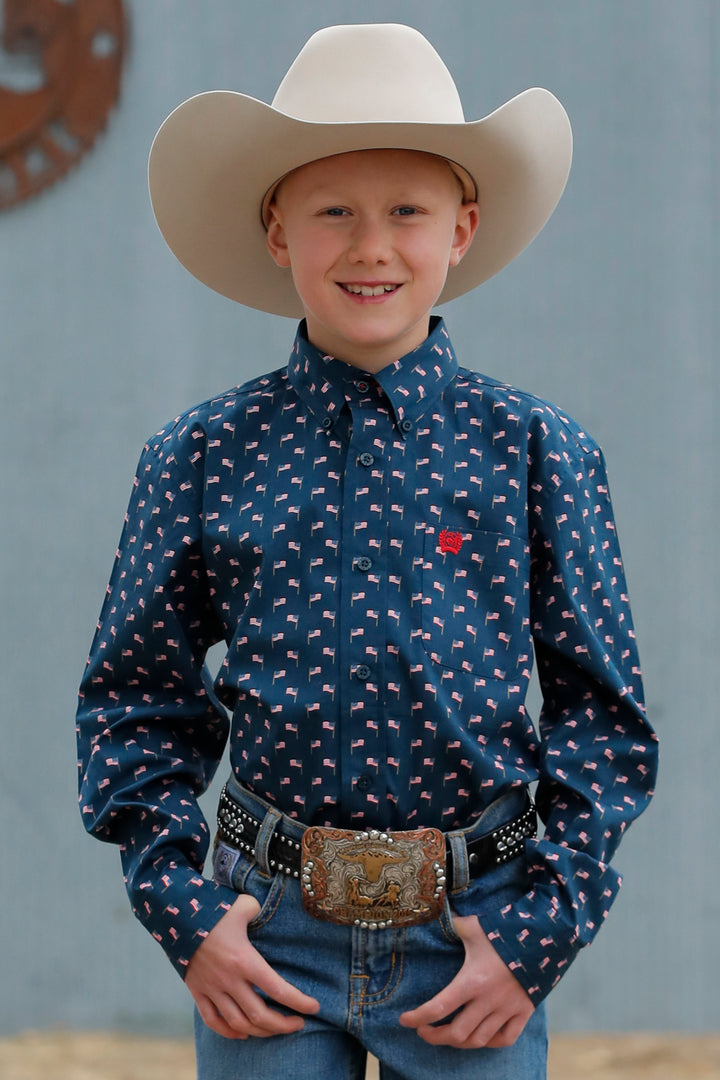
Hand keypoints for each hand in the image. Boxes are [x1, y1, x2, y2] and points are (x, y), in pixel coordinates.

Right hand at [185, 893, 319, 1039]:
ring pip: (238, 1023)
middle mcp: (229, 979)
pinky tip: (244, 1032)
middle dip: (283, 1024)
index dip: (299, 1001)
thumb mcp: (243, 905)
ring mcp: (212, 988)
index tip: (314, 1007)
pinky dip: (229, 1031)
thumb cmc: (213, 909)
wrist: (175, 916)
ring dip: (260, 1031)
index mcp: (244, 959)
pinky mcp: (198, 992)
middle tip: (299, 1024)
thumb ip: (259, 910)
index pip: (277, 988)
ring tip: (275, 1029)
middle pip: (259, 1015)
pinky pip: (213, 1021)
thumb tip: (266, 911)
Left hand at [399, 913, 533, 1048]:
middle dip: (434, 1036)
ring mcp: (507, 1009)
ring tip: (447, 1034)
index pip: (439, 1007)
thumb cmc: (503, 930)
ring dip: (458, 1041)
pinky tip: (479, 1035)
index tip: (404, 1019)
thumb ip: (451, 926)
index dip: (417, 1017)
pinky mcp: (524, 1013)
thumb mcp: (473, 927)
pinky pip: (505, 1039)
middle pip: (456, 1033)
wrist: (544, 936)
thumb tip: (430, 912)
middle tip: (423, 1030)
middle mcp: (488, 1000)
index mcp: (472, 980)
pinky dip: (490, 1042)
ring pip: (478, 1040)